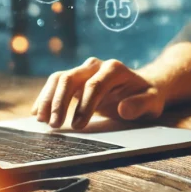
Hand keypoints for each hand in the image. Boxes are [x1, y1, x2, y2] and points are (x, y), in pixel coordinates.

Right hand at [30, 58, 165, 128]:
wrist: (141, 88)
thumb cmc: (147, 96)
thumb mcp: (152, 102)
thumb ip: (140, 105)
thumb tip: (123, 109)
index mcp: (115, 69)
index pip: (95, 84)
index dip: (84, 105)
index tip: (77, 125)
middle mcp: (96, 66)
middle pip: (72, 78)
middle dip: (60, 102)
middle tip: (54, 125)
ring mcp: (83, 71)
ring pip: (59, 79)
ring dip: (48, 99)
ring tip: (42, 121)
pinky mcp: (75, 79)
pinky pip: (55, 84)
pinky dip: (45, 97)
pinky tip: (38, 113)